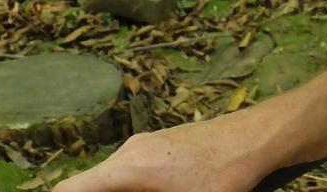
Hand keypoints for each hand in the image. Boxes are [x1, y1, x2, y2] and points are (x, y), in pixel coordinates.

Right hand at [52, 111, 277, 191]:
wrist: (256, 139)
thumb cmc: (223, 174)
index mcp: (127, 167)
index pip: (70, 189)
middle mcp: (130, 151)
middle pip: (93, 187)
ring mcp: (146, 146)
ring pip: (115, 181)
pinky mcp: (162, 147)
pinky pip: (133, 173)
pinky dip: (134, 189)